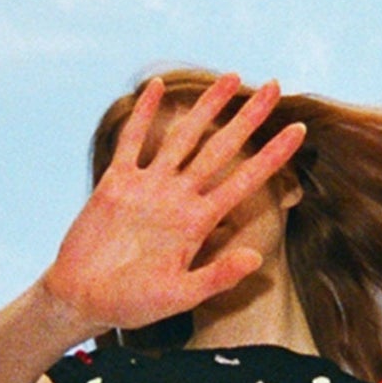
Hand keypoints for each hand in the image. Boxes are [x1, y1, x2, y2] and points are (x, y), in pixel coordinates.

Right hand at [39, 73, 306, 332]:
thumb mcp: (177, 296)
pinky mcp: (116, 184)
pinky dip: (142, 114)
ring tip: (231, 77)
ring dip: (206, 107)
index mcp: (196, 223)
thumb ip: (215, 277)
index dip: (271, 156)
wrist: (82, 300)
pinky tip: (156, 87)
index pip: (242, 181)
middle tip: (274, 85)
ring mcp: (147, 188)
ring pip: (183, 137)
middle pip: (219, 149)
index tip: (299, 130)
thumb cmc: (129, 305)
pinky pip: (132, 142)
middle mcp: (177, 199)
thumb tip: (256, 259)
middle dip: (247, 118)